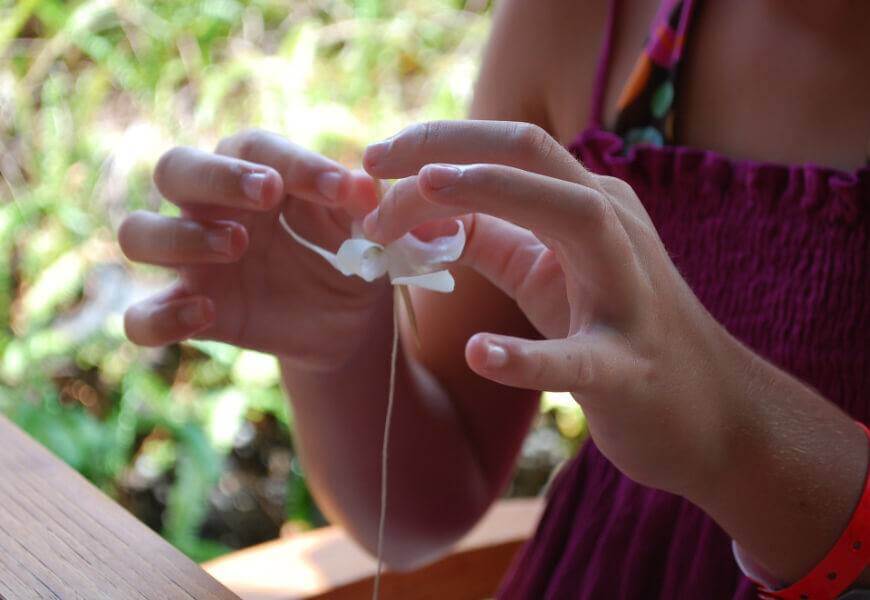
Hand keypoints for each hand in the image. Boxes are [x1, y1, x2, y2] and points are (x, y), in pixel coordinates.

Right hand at [119, 129, 384, 368]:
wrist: (349, 321)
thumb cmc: (349, 255)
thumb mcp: (365, 229)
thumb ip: (361, 206)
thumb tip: (364, 188)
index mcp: (254, 173)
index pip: (254, 147)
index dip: (294, 161)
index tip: (340, 188)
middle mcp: (211, 208)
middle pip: (174, 168)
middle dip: (216, 176)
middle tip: (267, 193)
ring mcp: (193, 261)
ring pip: (138, 233)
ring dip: (180, 236)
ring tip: (237, 246)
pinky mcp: (190, 310)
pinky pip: (141, 318)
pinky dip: (160, 318)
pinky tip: (205, 314)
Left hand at [361, 120, 734, 496]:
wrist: (705, 412)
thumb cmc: (613, 330)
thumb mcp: (545, 270)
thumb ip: (487, 236)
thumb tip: (419, 212)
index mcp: (589, 203)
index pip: (509, 147)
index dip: (436, 142)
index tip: (372, 160)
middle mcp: (615, 228)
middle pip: (535, 154)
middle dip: (449, 146)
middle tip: (371, 163)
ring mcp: (631, 293)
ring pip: (576, 218)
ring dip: (496, 193)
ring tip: (423, 194)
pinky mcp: (630, 367)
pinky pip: (580, 357)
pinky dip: (527, 355)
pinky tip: (478, 353)